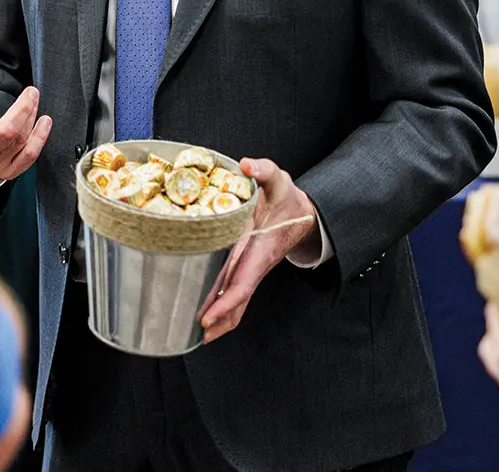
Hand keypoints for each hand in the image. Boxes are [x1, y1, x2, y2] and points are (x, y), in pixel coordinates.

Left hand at [199, 158, 317, 342]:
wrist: (303, 213)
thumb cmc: (288, 197)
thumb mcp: (277, 179)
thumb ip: (263, 170)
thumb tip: (247, 164)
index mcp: (261, 250)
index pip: (243, 284)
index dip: (225, 303)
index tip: (207, 318)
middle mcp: (255, 265)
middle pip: (235, 301)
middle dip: (218, 321)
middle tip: (195, 334)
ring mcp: (251, 270)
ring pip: (235, 302)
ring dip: (219, 320)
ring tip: (195, 334)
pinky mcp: (247, 268)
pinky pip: (234, 292)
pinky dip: (222, 307)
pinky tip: (205, 315)